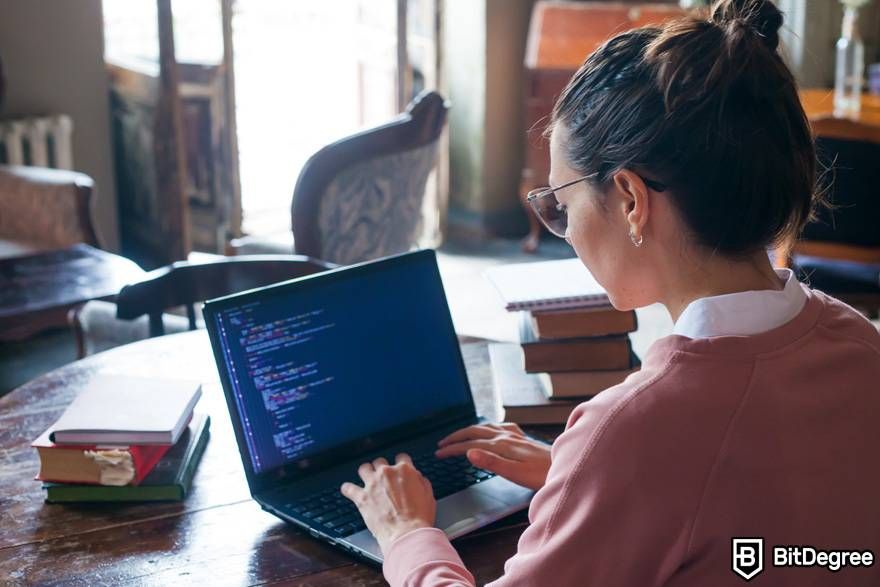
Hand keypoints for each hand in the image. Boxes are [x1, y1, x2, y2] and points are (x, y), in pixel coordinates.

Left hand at [340, 453, 435, 553]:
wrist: (406, 534)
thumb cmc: (419, 518)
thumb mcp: (429, 496)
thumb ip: (421, 482)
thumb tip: (417, 478)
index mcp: (405, 470)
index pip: (401, 457)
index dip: (400, 464)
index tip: (399, 468)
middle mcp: (387, 473)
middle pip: (380, 462)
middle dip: (382, 469)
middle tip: (384, 478)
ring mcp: (372, 484)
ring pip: (364, 468)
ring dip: (365, 473)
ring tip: (366, 479)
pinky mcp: (361, 498)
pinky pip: (348, 488)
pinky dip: (347, 489)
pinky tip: (348, 490)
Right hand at [435, 423, 550, 490]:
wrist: (565, 468)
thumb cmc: (541, 475)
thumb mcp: (515, 473)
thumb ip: (491, 462)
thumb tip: (469, 453)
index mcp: (502, 445)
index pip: (470, 445)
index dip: (453, 449)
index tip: (439, 453)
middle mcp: (507, 436)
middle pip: (475, 432)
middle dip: (456, 436)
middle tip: (442, 444)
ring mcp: (515, 436)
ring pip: (486, 427)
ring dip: (470, 430)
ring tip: (460, 436)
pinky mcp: (523, 439)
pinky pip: (500, 427)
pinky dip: (488, 428)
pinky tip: (492, 431)